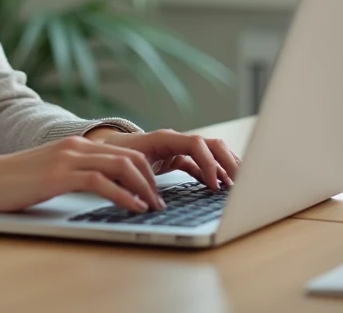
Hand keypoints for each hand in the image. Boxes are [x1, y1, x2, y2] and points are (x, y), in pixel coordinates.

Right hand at [0, 136, 166, 214]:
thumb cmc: (14, 181)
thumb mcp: (52, 173)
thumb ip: (76, 174)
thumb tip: (104, 188)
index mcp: (76, 144)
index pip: (125, 151)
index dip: (147, 170)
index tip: (155, 192)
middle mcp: (76, 146)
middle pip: (130, 155)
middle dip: (152, 179)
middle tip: (160, 202)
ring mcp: (67, 159)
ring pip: (121, 165)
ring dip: (143, 188)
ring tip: (153, 207)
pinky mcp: (58, 176)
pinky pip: (101, 182)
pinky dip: (123, 195)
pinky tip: (133, 207)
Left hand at [84, 126, 240, 190]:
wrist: (101, 151)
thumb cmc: (110, 158)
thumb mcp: (121, 169)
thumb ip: (135, 183)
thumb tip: (149, 203)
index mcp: (163, 138)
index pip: (196, 144)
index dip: (209, 164)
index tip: (215, 186)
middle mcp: (174, 140)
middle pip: (211, 144)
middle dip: (229, 162)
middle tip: (242, 183)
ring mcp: (176, 148)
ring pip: (210, 151)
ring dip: (225, 165)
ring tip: (238, 184)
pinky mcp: (176, 157)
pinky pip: (201, 162)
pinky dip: (212, 172)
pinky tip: (220, 187)